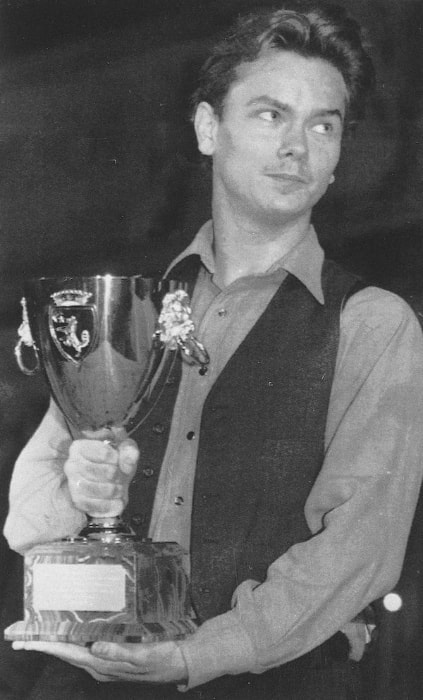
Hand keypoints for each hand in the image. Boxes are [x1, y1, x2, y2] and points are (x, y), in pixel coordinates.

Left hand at [12, 640, 187, 684]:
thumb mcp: (144, 657)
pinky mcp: (111, 656)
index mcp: (104, 665)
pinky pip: (84, 648)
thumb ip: (119, 653)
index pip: (69, 653)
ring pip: (72, 651)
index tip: (27, 640)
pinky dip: (71, 640)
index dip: (47, 645)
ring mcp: (104, 662)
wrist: (180, 662)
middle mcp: (100, 665)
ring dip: (54, 642)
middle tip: (20, 636)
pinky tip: (69, 633)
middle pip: (65, 653)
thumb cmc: (163, 658)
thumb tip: (94, 647)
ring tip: (36, 634)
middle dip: (43, 644)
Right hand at [64, 436, 138, 516]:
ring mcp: (72, 484)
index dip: (115, 458)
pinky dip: (109, 505)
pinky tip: (117, 501)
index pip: (100, 452)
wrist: (115, 477)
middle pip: (93, 470)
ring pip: (92, 489)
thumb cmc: (117, 460)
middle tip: (121, 476)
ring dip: (113, 490)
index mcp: (80, 447)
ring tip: (120, 488)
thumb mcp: (126, 447)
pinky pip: (91, 505)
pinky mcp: (77, 501)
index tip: (118, 460)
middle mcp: (71, 465)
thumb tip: (127, 464)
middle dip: (114, 475)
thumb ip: (129, 450)